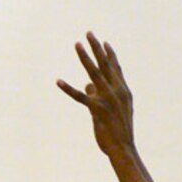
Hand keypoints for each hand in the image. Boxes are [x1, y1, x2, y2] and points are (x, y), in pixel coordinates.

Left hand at [57, 33, 134, 159]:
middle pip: (105, 65)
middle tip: (88, 32)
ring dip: (84, 57)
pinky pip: (80, 97)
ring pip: (94, 73)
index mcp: (123, 91)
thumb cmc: (118, 132)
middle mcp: (117, 91)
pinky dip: (68, 89)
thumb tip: (87, 85)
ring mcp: (108, 99)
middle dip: (96, 48)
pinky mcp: (97, 109)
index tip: (103, 41)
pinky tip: (58, 81)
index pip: (116, 68)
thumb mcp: (111, 111)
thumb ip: (99, 96)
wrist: (124, 149)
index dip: (109, 54)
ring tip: (77, 44)